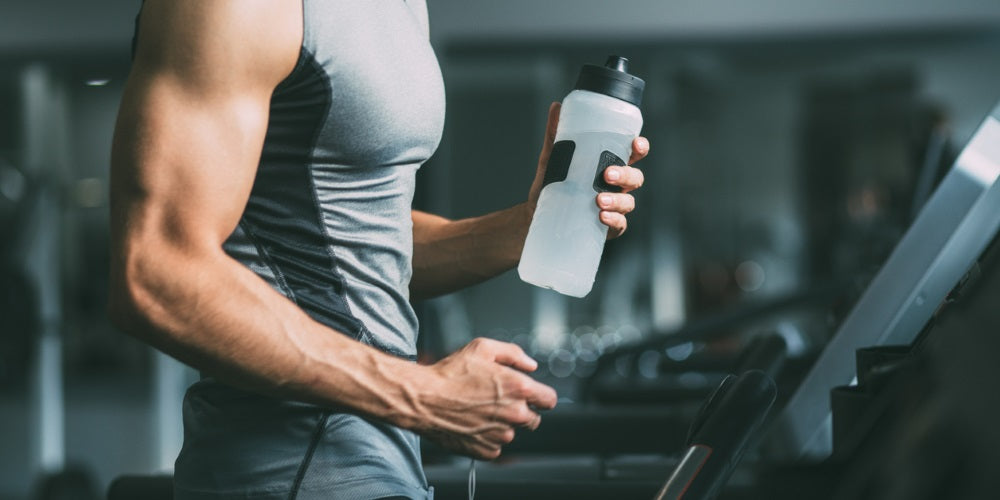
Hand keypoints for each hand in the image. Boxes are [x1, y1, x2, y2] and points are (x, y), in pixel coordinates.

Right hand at [412, 338, 557, 459]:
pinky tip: (472, 423)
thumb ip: (513, 354)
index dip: (541, 397)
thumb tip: (531, 366)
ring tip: (479, 410)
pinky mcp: (486, 450)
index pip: (549, 400)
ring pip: (512, 432)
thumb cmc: (450, 373)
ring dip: (501, 424)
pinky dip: (487, 438)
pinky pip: (495, 446)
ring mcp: (501, 435)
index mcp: (519, 388)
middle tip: (497, 401)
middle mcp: (514, 414)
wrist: (424, 399)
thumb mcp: (482, 348)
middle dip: (520, 410)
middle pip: (533, 419)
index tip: (532, 396)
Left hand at [526, 102, 649, 238]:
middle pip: (635, 177)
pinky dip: (613, 220)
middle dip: (625, 174)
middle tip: (607, 174)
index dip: (640, 148)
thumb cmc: (552, 183)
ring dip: (618, 200)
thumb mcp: (552, 157)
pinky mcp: (607, 226)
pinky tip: (601, 216)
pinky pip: (619, 224)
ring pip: (628, 202)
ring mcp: (614, 206)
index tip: (636, 143)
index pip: (633, 154)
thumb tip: (556, 106)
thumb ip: (555, 134)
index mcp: (609, 164)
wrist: (536, 214)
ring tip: (599, 199)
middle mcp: (616, 185)